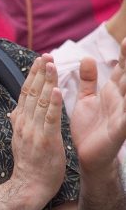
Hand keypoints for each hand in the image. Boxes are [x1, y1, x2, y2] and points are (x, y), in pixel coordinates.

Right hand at [9, 55, 66, 204]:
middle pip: (31, 93)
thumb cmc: (29, 165)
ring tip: (52, 65)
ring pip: (41, 102)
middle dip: (39, 73)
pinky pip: (51, 119)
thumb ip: (19, 124)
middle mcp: (24, 123)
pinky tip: (58, 91)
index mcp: (20, 122)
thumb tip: (13, 111)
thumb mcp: (20, 141)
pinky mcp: (46, 140)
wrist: (29, 186)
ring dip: (47, 82)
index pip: (25, 93)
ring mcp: (34, 131)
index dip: (32, 75)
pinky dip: (54, 104)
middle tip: (46, 55)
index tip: (39, 60)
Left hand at [69, 38, 125, 175]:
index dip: (125, 54)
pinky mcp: (120, 130)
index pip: (122, 69)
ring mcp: (122, 114)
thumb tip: (87, 58)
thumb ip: (88, 80)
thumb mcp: (87, 99)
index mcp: (113, 92)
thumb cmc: (90, 126)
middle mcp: (121, 100)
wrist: (88, 155)